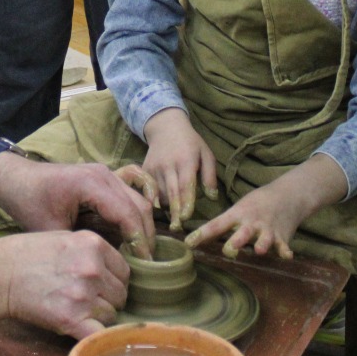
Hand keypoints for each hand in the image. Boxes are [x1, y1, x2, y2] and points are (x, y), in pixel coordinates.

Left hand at [0, 154, 155, 255]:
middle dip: (146, 236)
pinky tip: (130, 239)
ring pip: (139, 201)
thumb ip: (77, 247)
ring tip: (141, 256)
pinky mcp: (104, 180)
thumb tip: (102, 270)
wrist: (16, 179)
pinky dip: (133, 217)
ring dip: (142, 227)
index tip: (144, 265)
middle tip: (147, 265)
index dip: (140, 241)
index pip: (128, 214)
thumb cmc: (29, 202)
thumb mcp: (50, 229)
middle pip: (140, 206)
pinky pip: (129, 197)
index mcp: (92, 183)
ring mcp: (107, 174)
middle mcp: (105, 175)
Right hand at [0, 229, 129, 338]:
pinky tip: (85, 331)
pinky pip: (99, 334)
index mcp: (93, 245)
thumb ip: (92, 252)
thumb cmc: (26, 254)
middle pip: (120, 294)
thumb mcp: (64, 238)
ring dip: (99, 318)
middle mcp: (93, 269)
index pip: (124, 271)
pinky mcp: (71, 319)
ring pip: (111, 315)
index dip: (113, 281)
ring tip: (77, 312)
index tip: (101, 286)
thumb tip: (113, 270)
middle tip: (86, 301)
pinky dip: (95, 336)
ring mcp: (83, 295)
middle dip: (108, 299)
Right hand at [140, 108, 218, 232]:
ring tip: (174, 218)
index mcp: (185, 160)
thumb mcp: (206, 154)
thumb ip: (210, 176)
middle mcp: (168, 165)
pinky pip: (151, 189)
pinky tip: (163, 207)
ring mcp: (154, 167)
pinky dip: (157, 199)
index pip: (185, 185)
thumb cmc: (191, 143)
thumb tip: (211, 197)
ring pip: (160, 193)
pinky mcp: (145, 170)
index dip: (185, 202)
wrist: (166, 127)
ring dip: (167, 207)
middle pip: (171, 192)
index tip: (186, 217)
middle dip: (174, 212)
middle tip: (177, 228)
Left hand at [185, 184, 304, 260]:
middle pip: (242, 233)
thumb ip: (224, 224)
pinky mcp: (282, 237)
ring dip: (261, 244)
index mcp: (237, 215)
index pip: (216, 225)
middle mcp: (251, 223)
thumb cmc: (256, 204)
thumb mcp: (239, 208)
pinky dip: (285, 251)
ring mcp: (267, 230)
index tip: (189, 243)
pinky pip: (283, 245)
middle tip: (229, 249)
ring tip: (260, 250)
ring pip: (263, 239)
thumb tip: (199, 238)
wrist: (288, 195)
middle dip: (236, 242)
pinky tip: (286, 255)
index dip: (202, 234)